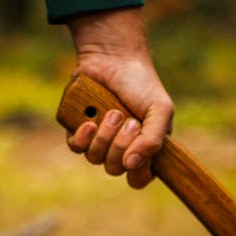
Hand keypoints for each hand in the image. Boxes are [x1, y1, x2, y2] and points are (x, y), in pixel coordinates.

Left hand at [65, 8, 173, 188]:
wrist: (113, 57)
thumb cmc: (141, 84)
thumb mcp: (159, 109)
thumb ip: (153, 139)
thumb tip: (132, 165)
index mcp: (143, 148)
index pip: (139, 178)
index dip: (138, 173)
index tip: (139, 158)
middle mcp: (120, 148)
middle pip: (114, 169)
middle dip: (121, 144)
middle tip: (128, 119)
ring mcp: (98, 140)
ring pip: (95, 158)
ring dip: (104, 136)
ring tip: (112, 112)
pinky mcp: (78, 129)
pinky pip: (76, 147)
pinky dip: (82, 137)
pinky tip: (89, 122)